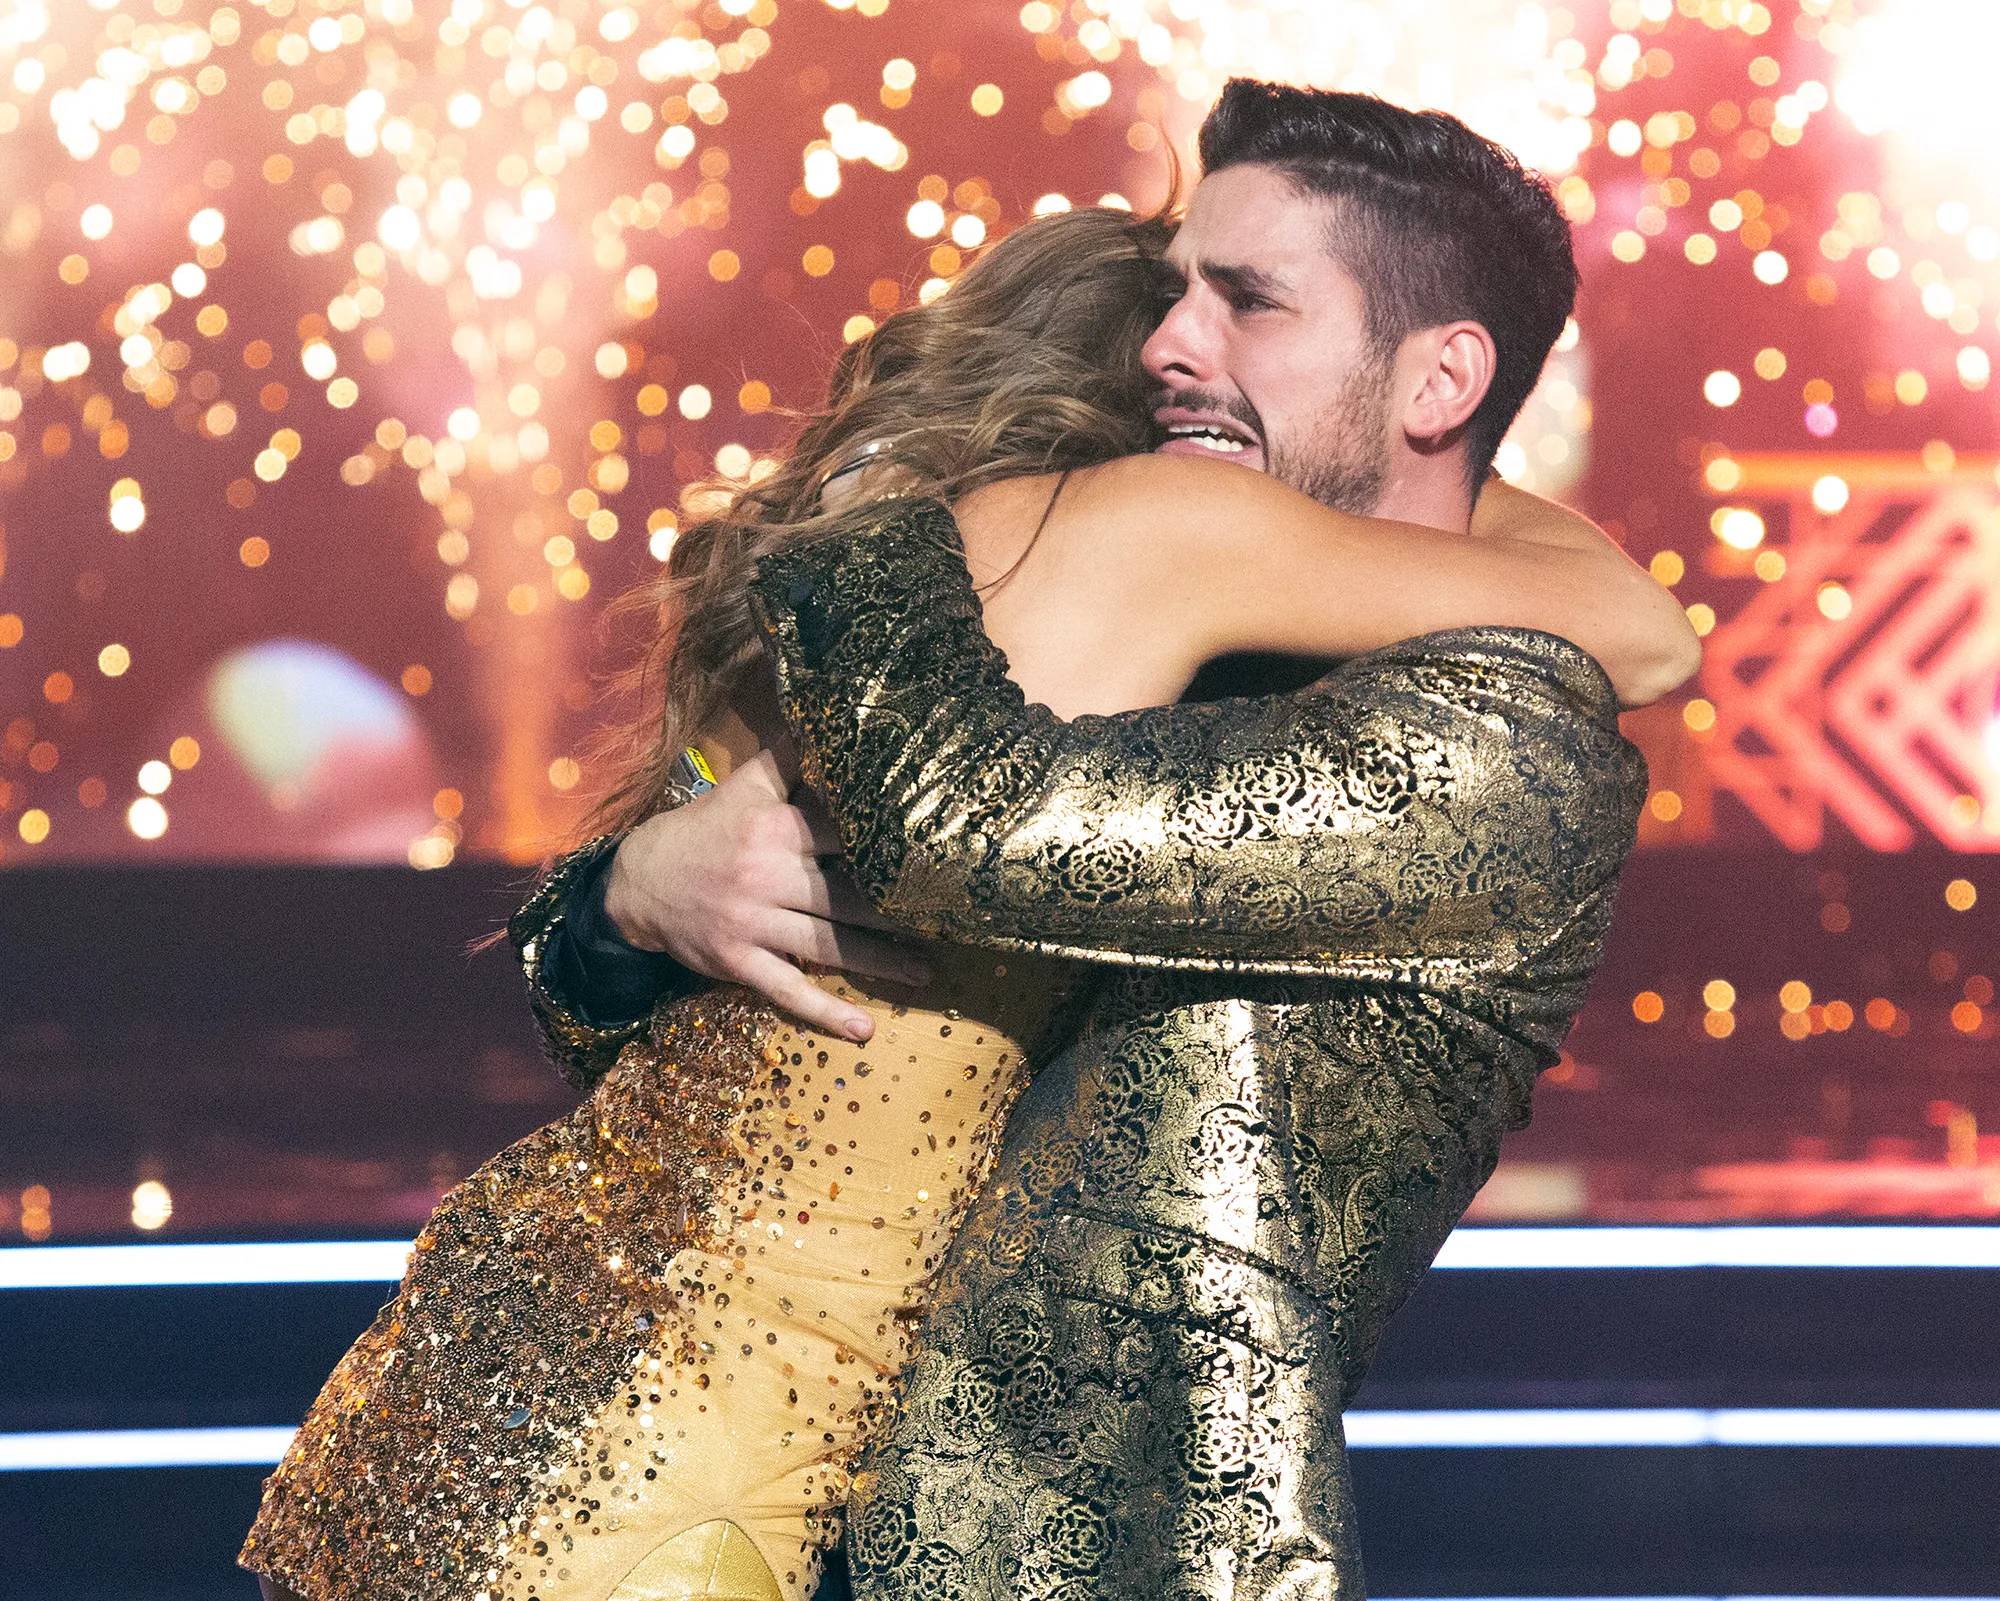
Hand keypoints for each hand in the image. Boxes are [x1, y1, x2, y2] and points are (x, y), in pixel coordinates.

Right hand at [602, 749, 927, 1040]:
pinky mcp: (738, 964)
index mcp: (773, 830)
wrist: (637, 883)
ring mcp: (751, 925)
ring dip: (880, 961)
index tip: (936, 854)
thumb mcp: (743, 788)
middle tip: (948, 918)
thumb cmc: (704, 831)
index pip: (842, 836)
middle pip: (845, 895)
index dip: (886, 846)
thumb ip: (789, 760)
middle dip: (897, 908)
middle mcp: (765, 877)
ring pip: (827, 945)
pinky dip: (825, 1013)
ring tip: (926, 970)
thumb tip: (830, 720)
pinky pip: (787, 991)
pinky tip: (863, 1029)